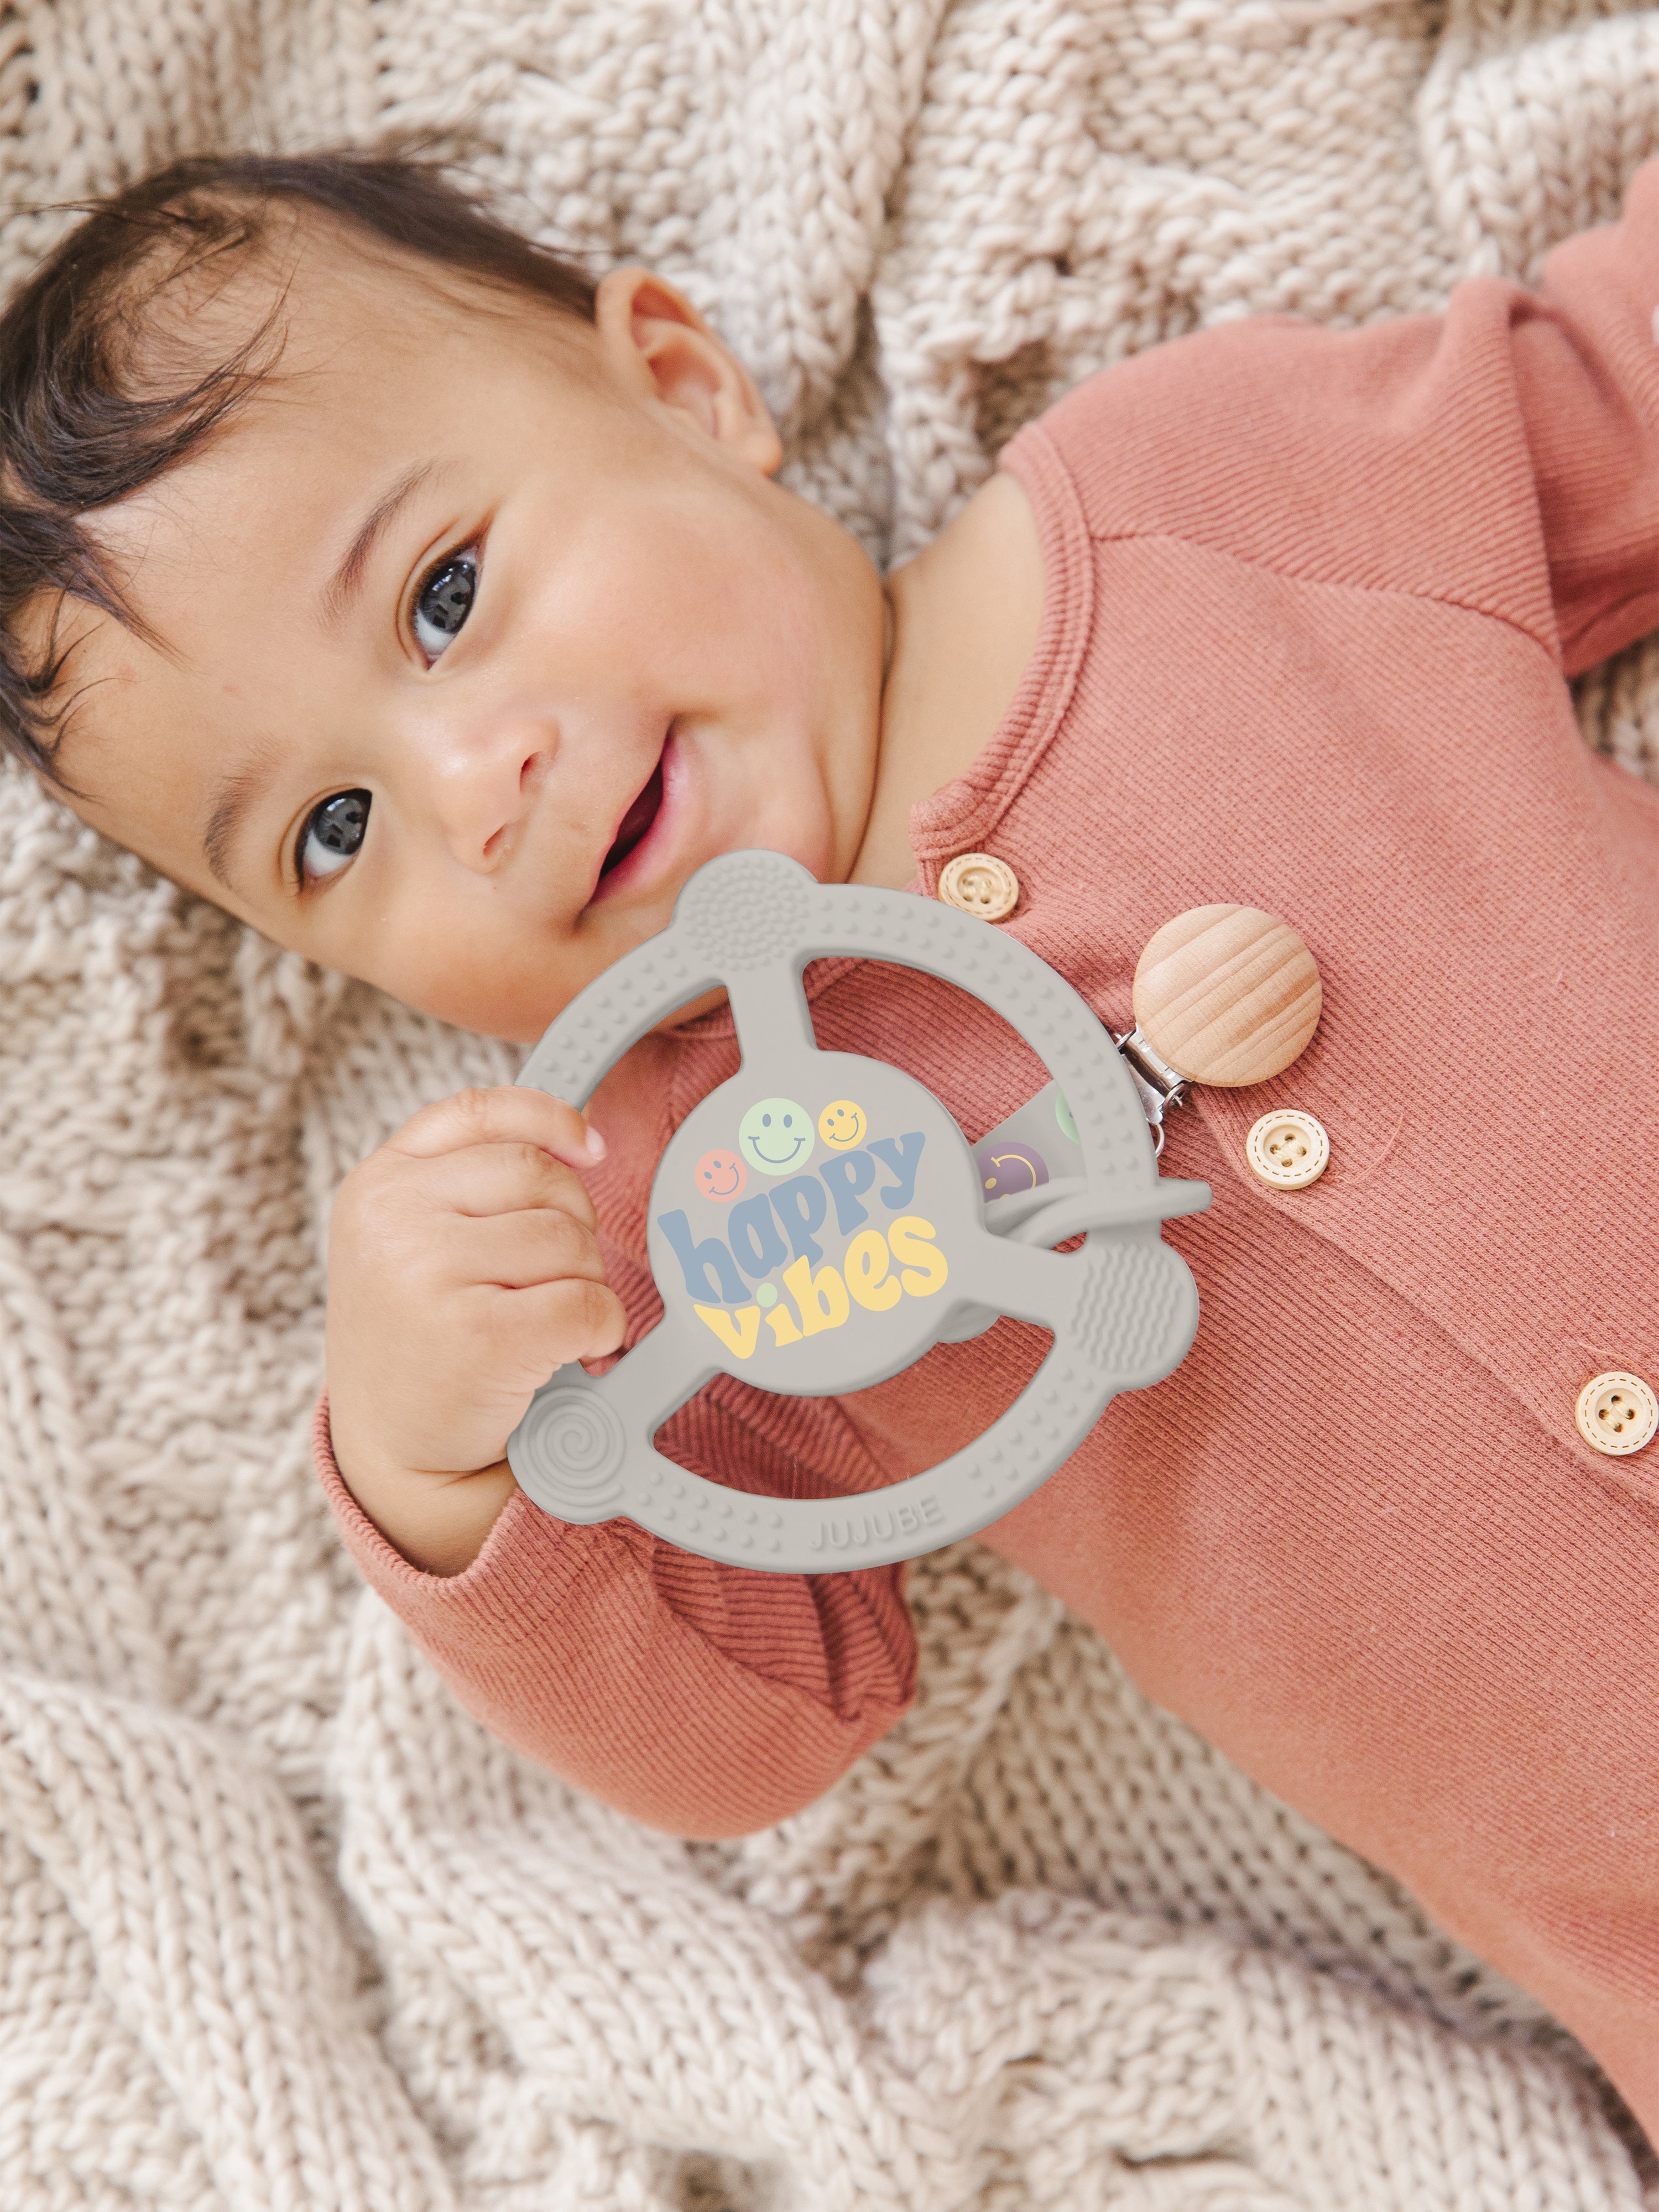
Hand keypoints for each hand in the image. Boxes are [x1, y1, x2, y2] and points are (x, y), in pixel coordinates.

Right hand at [325, 1086, 624, 1574]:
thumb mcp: (415, 1239)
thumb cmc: (422, 1336)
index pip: (479, 1111)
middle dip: (572, 1223)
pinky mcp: (477, 1337)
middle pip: (541, 1176)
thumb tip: (584, 1138)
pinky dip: (601, 1328)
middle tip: (552, 1278)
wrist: (395, 1450)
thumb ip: (474, 1180)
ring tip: (548, 1320)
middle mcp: (393, 1219)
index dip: (550, 1119)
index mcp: (378, 1184)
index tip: (591, 1147)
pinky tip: (573, 1350)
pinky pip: (585, 1302)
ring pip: (568, 1239)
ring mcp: (427, 1275)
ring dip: (585, 1280)